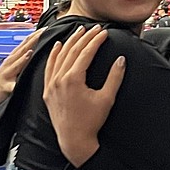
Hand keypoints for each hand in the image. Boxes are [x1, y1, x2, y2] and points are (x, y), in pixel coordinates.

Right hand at [0, 31, 38, 109]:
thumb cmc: (6, 80)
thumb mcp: (15, 66)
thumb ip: (25, 57)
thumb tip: (37, 47)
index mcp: (14, 58)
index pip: (26, 44)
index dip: (35, 36)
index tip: (46, 28)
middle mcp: (10, 63)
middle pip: (22, 50)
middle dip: (32, 41)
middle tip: (43, 32)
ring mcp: (6, 74)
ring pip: (16, 65)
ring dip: (22, 59)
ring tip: (30, 52)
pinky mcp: (4, 87)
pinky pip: (11, 85)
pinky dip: (14, 83)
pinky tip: (17, 82)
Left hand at [42, 26, 125, 167]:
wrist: (74, 140)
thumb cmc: (91, 122)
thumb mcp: (106, 99)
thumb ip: (114, 77)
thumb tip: (121, 59)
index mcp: (73, 79)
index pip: (85, 53)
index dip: (96, 41)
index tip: (104, 32)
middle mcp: (59, 79)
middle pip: (72, 51)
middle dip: (84, 38)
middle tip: (94, 28)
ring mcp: (51, 85)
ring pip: (60, 57)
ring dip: (70, 42)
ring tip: (79, 32)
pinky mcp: (48, 91)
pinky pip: (49, 68)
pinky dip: (54, 55)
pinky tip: (58, 46)